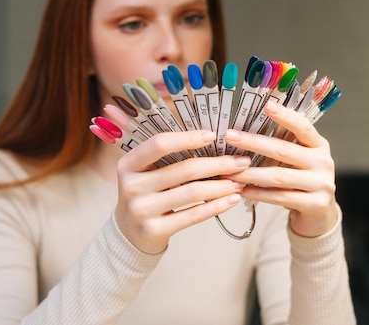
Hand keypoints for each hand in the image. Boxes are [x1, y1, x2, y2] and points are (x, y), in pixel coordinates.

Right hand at [115, 130, 249, 253]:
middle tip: (241, 162)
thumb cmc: (145, 194)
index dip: (188, 138)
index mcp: (128, 164)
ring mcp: (141, 210)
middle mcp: (131, 186)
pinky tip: (231, 200)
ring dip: (221, 186)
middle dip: (218, 164)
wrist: (129, 233)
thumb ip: (166, 157)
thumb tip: (209, 139)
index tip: (213, 135)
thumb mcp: (145, 172)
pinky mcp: (153, 230)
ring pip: (191, 192)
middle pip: (183, 169)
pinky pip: (192, 216)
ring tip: (239, 182)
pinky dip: (215, 206)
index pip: (159, 144)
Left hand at [223, 101, 337, 237]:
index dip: (285, 116)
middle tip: (230, 136)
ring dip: (250, 173)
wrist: (320, 213)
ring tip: (229, 171)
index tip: (267, 105)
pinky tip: (242, 190)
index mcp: (318, 145)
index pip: (303, 126)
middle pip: (284, 150)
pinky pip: (280, 197)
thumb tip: (246, 130)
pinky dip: (258, 193)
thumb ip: (281, 145)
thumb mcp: (297, 159)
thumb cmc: (302, 180)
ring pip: (279, 176)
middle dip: (254, 143)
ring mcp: (321, 184)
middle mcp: (323, 162)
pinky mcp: (315, 204)